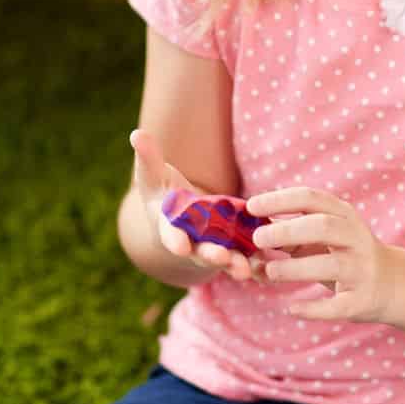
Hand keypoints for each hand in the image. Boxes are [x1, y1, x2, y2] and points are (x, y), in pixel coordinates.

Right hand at [130, 129, 258, 281]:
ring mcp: (212, 246)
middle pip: (200, 252)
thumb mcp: (153, 174)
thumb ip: (147, 157)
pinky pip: (243, 255)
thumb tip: (136, 134)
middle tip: (221, 257)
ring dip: (234, 264)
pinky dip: (254, 261)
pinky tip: (268, 260)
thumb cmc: (163, 191)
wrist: (181, 212)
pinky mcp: (232, 245)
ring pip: (224, 259)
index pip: (170, 235)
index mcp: (169, 226)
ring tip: (246, 270)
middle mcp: (190, 242)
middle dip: (210, 255)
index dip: (175, 241)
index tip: (180, 247)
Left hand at [247, 186, 397, 321]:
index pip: (310, 198)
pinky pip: (336, 306)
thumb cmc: (343, 253)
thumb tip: (246, 232)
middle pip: (322, 227)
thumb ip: (290, 232)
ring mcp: (362, 270)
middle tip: (258, 239)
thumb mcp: (324, 235)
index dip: (279, 200)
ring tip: (269, 273)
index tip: (251, 206)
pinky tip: (292, 308)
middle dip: (286, 231)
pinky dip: (312, 308)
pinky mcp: (362, 301)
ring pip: (329, 265)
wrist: (392, 283)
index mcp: (344, 215)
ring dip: (294, 269)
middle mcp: (356, 239)